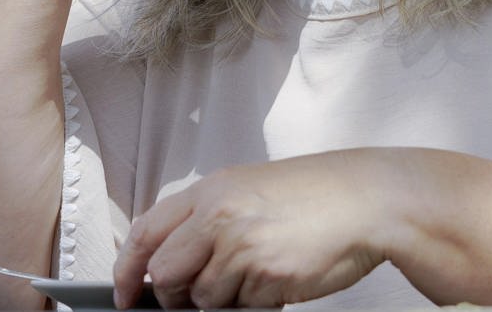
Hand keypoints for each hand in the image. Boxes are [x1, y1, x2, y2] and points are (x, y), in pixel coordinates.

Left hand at [112, 151, 388, 309]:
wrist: (367, 200)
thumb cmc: (313, 196)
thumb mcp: (246, 190)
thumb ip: (206, 221)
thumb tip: (171, 265)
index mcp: (209, 192)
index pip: (145, 233)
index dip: (126, 270)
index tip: (124, 295)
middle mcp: (219, 218)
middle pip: (165, 275)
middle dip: (173, 298)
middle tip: (193, 300)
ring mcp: (243, 248)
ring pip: (204, 300)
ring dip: (223, 302)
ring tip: (253, 279)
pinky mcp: (269, 277)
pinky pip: (244, 309)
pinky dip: (255, 305)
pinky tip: (276, 282)